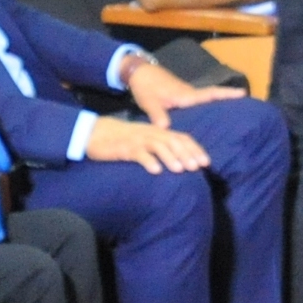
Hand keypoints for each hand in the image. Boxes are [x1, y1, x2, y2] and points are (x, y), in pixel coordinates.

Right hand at [84, 116, 209, 173]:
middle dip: (186, 154)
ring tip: (180, 170)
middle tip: (197, 167)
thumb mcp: (145, 140)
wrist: (96, 133)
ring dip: (170, 157)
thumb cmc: (124, 139)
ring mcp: (138, 140)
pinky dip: (148, 161)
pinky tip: (155, 171)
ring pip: (158, 146)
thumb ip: (161, 147)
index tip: (206, 162)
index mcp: (158, 131)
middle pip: (173, 141)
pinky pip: (138, 153)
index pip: (181, 137)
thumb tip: (181, 162)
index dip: (195, 149)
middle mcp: (151, 133)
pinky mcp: (125, 148)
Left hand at [127, 56, 243, 125]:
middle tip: (246, 105)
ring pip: (205, 99)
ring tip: (232, 114)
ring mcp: (185, 94)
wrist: (138, 73)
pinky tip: (207, 115)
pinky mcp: (180, 95)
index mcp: (186, 95)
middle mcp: (189, 94)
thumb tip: (166, 129)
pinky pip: (197, 102)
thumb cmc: (146, 87)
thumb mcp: (150, 102)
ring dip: (219, 103)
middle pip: (213, 96)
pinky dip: (206, 106)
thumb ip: (158, 115)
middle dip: (229, 99)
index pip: (210, 94)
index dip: (227, 94)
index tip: (244, 92)